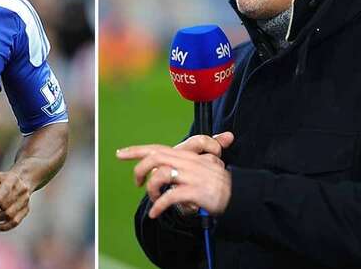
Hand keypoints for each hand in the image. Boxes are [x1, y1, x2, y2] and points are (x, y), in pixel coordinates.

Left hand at [0, 171, 31, 231]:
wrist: (22, 180)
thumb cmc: (2, 180)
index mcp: (12, 179)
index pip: (6, 189)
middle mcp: (21, 189)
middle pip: (7, 204)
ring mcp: (24, 200)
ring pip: (11, 214)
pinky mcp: (25, 209)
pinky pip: (16, 221)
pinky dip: (5, 227)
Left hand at [117, 132, 233, 217]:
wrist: (240, 195)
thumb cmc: (219, 182)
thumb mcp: (204, 166)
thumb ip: (190, 160)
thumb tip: (184, 157)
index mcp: (187, 155)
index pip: (157, 148)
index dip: (136, 150)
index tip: (120, 153)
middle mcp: (188, 162)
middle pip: (155, 158)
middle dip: (140, 170)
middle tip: (138, 183)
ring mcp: (192, 175)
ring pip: (160, 175)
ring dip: (152, 190)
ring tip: (154, 200)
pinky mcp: (196, 190)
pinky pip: (171, 196)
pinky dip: (159, 205)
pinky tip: (156, 212)